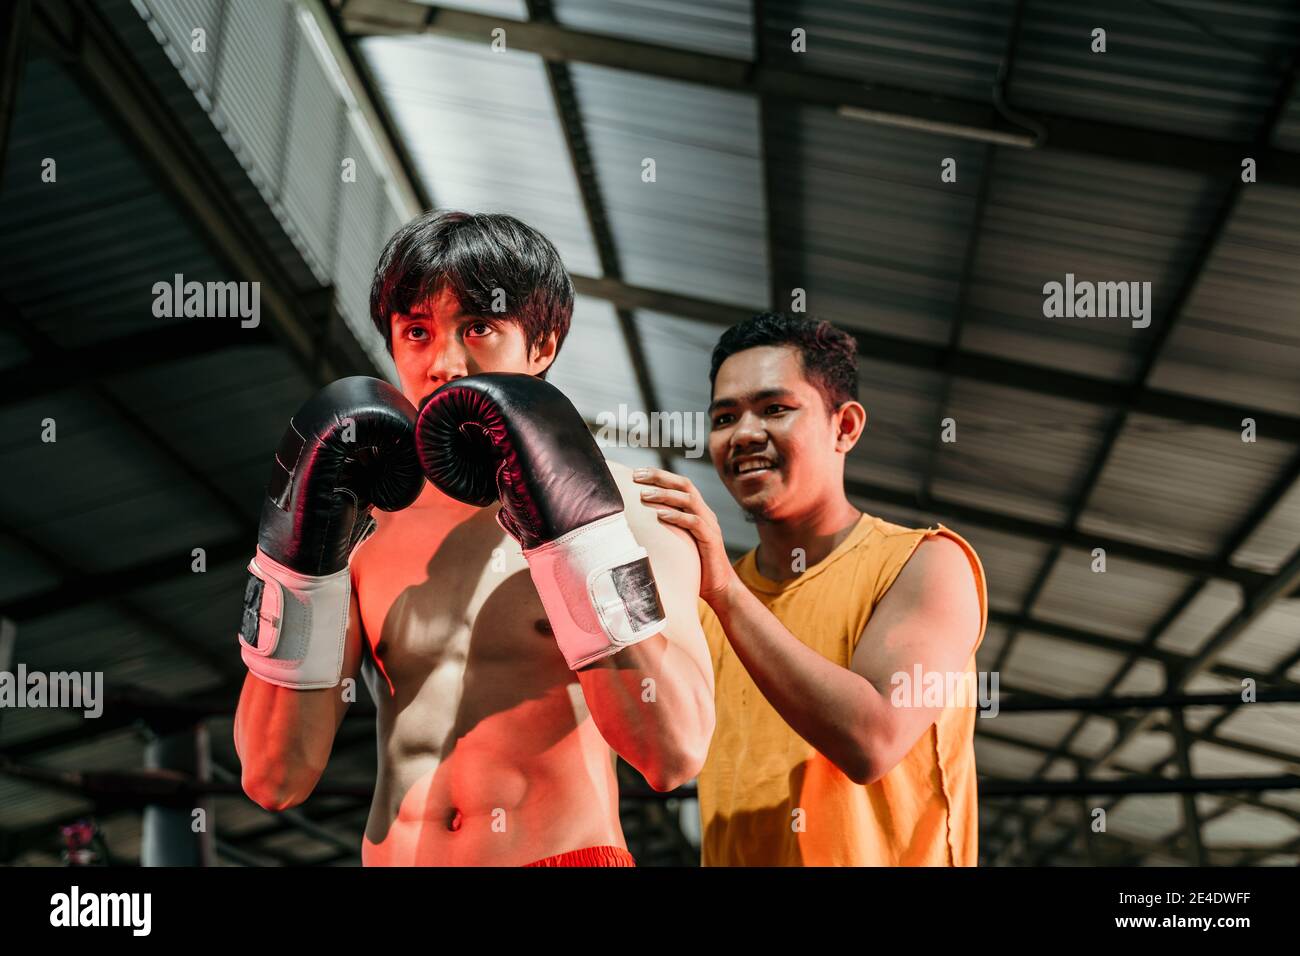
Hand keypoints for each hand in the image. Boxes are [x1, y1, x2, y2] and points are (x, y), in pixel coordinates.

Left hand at [633, 467, 737, 605]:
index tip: (636, 473)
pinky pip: (694, 522)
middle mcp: (705, 512)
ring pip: (688, 500)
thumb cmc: (693, 567)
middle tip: (636, 475)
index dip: (658, 476)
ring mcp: (709, 525)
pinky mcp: (711, 539)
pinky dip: (676, 516)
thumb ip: (664, 529)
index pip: (679, 483)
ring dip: (664, 495)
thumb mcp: (677, 542)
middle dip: (659, 477)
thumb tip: (634, 522)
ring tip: (643, 494)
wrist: (719, 588)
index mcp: (697, 510)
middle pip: (684, 484)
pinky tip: (659, 515)